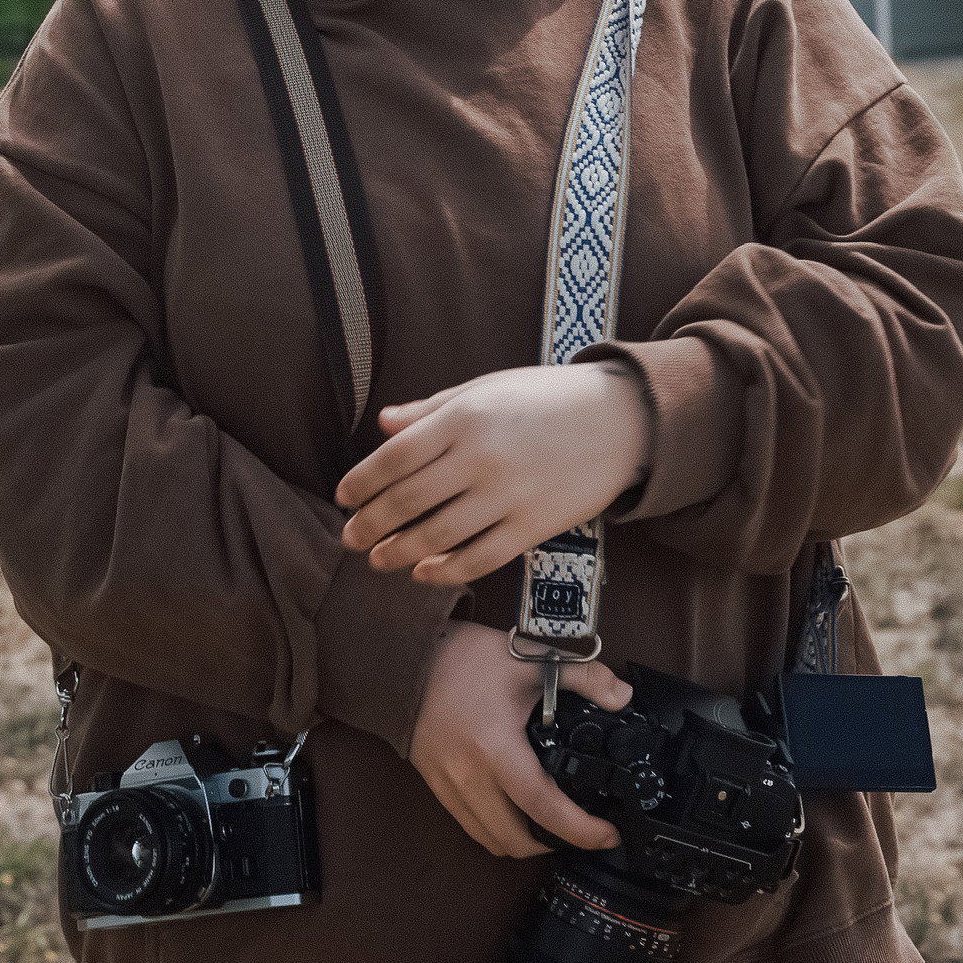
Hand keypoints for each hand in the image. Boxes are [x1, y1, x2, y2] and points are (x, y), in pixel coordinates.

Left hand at [337, 361, 651, 584]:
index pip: (395, 457)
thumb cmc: (546, 398)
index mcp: (464, 418)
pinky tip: (424, 573)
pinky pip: (480, 558)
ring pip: (438, 535)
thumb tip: (383, 422)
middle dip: (371, 523)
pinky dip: (446, 570)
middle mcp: (480, 458)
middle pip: (409, 501)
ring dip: (400, 551)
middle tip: (350, 537)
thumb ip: (431, 410)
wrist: (619, 420)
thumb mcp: (485, 389)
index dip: (362, 481)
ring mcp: (508, 496)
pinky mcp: (533, 526)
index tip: (344, 497)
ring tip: (379, 559)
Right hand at [409, 622, 631, 855]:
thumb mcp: (530, 659)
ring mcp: (448, 787)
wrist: (404, 656)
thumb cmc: (463, 658)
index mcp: (496, 750)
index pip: (544, 807)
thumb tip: (622, 696)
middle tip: (579, 829)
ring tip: (546, 822)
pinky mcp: (434, 786)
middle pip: (515, 841)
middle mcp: (470, 779)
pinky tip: (510, 806)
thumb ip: (584, 676)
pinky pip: (469, 825)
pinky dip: (495, 828)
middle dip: (552, 844)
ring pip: (489, 840)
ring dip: (521, 841)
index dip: (581, 830)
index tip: (608, 835)